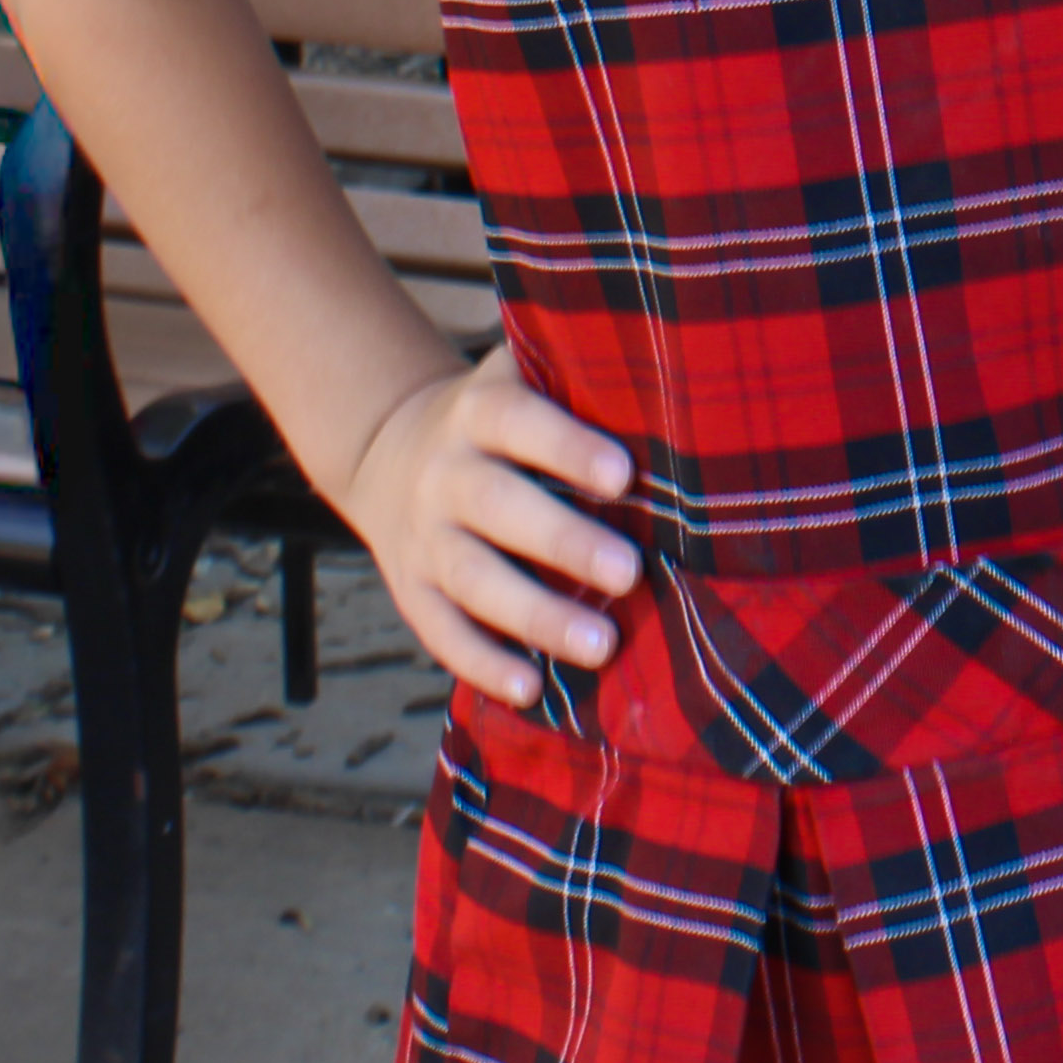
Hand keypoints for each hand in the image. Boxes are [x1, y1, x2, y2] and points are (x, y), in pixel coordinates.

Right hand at [333, 349, 642, 712]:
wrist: (388, 453)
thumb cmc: (502, 419)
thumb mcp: (521, 379)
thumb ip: (575, 374)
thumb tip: (674, 376)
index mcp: (478, 412)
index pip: (519, 422)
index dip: (567, 447)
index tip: (624, 474)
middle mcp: (444, 474)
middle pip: (499, 507)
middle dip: (565, 543)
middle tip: (631, 573)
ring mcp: (424, 537)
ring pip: (474, 579)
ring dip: (537, 616)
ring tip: (603, 645)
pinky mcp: (411, 591)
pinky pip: (442, 632)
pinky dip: (482, 664)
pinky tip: (531, 688)